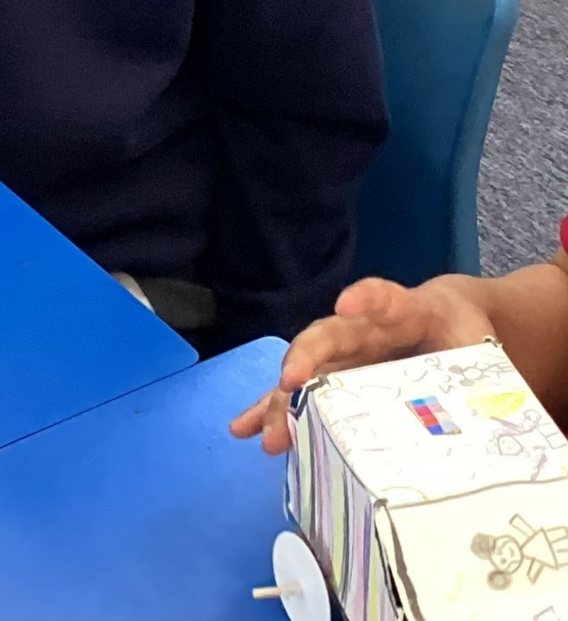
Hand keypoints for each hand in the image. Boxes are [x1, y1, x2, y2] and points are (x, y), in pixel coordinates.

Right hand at [230, 277, 496, 453]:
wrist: (452, 325)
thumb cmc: (463, 334)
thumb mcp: (480, 345)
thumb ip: (477, 366)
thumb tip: (481, 405)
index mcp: (403, 312)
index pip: (384, 298)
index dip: (366, 298)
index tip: (347, 305)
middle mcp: (362, 329)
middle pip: (330, 339)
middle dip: (306, 360)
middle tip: (287, 385)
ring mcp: (344, 355)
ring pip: (306, 371)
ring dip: (282, 400)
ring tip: (265, 431)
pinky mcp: (335, 380)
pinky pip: (301, 396)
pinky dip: (275, 412)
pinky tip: (248, 431)